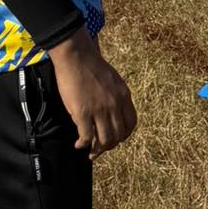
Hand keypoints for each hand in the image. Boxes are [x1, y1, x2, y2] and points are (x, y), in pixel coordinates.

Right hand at [48, 32, 136, 157]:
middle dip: (110, 146)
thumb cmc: (91, 65)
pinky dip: (83, 144)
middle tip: (100, 149)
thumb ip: (115, 96)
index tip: (116, 139)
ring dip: (98, 150)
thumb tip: (112, 111)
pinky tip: (78, 144)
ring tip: (91, 153)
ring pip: (105, 140)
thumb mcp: (112, 80)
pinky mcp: (82, 112)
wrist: (76, 56)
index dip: (124, 135)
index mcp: (124, 96)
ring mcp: (99, 110)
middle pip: (119, 135)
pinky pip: (86, 137)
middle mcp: (114, 105)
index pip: (131, 123)